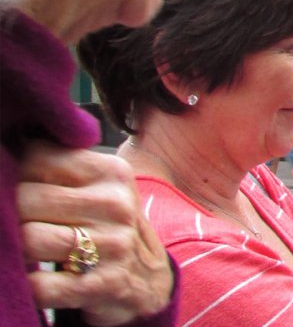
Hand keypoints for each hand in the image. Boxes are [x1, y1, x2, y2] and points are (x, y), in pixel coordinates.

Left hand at [18, 141, 173, 325]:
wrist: (149, 278)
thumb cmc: (107, 224)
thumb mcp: (99, 185)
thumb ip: (61, 161)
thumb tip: (10, 138)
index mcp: (112, 173)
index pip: (37, 159)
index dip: (18, 175)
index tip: (27, 188)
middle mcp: (116, 206)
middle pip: (26, 200)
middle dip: (13, 215)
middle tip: (23, 223)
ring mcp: (113, 246)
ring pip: (29, 240)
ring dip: (17, 249)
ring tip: (26, 249)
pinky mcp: (102, 285)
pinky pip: (41, 285)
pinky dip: (28, 284)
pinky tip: (34, 278)